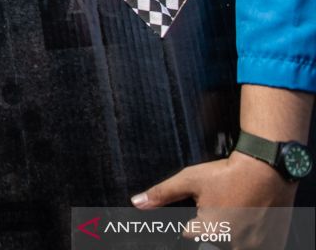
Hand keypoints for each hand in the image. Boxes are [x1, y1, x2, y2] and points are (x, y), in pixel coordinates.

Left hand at [133, 152, 297, 248]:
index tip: (207, 206)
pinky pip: (257, 247)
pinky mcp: (274, 245)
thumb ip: (162, 194)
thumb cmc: (228, 173)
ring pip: (235, 246)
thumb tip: (136, 203)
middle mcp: (235, 244)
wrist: (268, 168)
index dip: (195, 219)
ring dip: (233, 234)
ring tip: (238, 212)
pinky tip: (252, 219)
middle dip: (214, 228)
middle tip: (225, 207)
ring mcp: (257, 247)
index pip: (189, 233)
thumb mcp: (190, 180)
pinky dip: (252, 238)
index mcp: (211, 231)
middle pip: (214, 241)